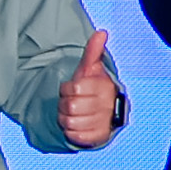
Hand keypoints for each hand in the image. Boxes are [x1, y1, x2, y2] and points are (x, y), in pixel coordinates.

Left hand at [60, 29, 120, 148]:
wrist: (105, 113)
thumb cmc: (93, 88)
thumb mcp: (90, 69)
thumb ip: (93, 51)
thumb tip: (101, 32)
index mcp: (104, 87)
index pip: (74, 88)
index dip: (67, 89)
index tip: (72, 89)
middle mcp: (107, 105)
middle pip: (69, 106)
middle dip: (63, 104)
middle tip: (70, 102)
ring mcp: (104, 122)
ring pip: (70, 122)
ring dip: (65, 118)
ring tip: (73, 114)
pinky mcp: (99, 137)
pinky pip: (74, 136)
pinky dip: (70, 131)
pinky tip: (76, 125)